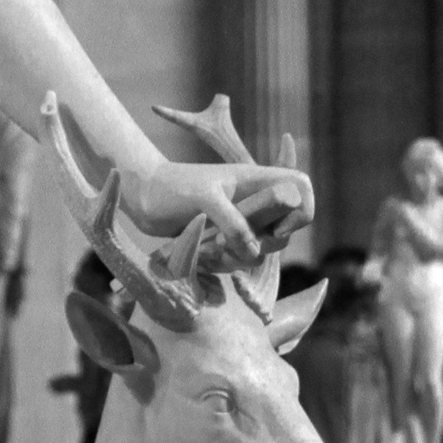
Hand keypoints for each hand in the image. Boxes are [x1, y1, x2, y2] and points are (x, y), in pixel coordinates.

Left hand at [119, 156, 312, 263]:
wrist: (140, 197)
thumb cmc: (171, 188)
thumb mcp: (203, 199)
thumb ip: (233, 222)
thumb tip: (254, 250)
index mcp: (256, 179)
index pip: (301, 187)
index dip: (301, 210)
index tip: (277, 229)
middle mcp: (253, 200)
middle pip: (284, 230)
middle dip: (262, 244)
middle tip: (228, 242)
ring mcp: (240, 221)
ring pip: (261, 249)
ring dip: (238, 257)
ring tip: (208, 249)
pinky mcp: (224, 239)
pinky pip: (239, 259)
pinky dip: (224, 263)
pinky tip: (201, 256)